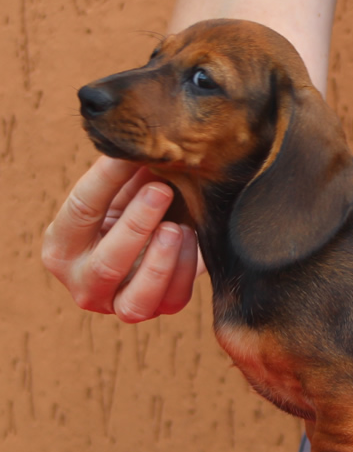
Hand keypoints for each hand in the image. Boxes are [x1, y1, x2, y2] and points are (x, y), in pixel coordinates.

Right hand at [42, 156, 200, 322]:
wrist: (157, 235)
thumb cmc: (134, 207)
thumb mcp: (124, 190)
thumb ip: (127, 172)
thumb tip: (143, 142)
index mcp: (61, 246)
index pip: (81, 211)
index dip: (107, 181)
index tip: (133, 155)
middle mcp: (82, 282)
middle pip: (107, 265)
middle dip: (137, 225)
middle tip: (161, 190)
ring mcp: (117, 304)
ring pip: (137, 300)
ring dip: (162, 261)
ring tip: (177, 227)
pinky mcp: (153, 310)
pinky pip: (171, 301)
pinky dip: (184, 270)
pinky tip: (192, 237)